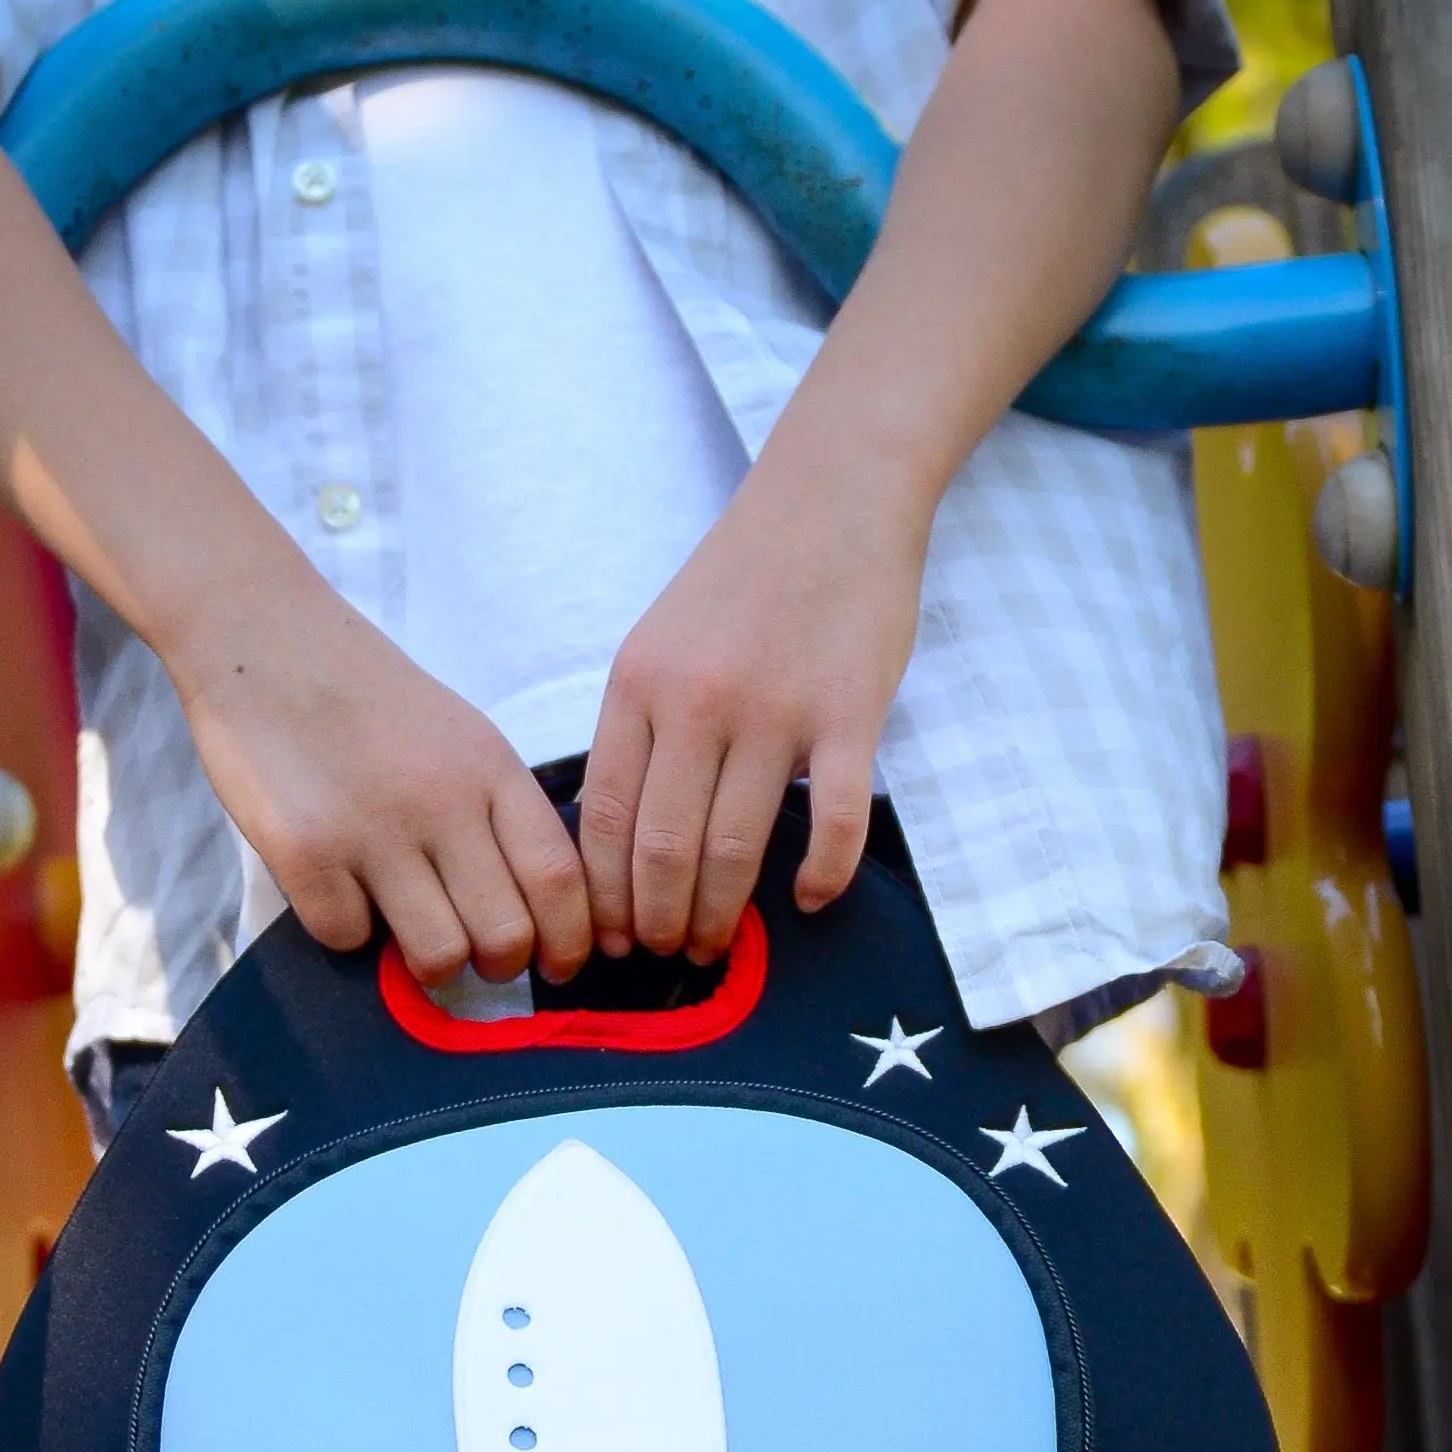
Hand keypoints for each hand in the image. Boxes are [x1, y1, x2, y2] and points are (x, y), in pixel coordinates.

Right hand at [166, 550, 590, 991]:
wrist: (259, 633)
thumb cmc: (365, 697)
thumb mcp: (458, 735)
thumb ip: (494, 812)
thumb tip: (528, 911)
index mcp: (489, 767)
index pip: (558, 877)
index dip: (568, 939)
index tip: (557, 964)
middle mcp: (441, 800)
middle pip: (506, 934)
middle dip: (498, 965)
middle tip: (475, 957)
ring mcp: (371, 828)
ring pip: (438, 955)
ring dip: (430, 964)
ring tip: (409, 932)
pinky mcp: (304, 851)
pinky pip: (348, 938)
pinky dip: (346, 928)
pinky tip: (338, 887)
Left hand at [579, 449, 927, 962]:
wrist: (832, 497)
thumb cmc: (741, 581)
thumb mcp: (658, 642)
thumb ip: (640, 728)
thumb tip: (617, 837)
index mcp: (639, 685)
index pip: (605, 817)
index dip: (603, 895)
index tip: (608, 938)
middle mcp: (698, 701)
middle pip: (664, 847)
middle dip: (656, 919)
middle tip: (665, 954)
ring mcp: (775, 709)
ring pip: (735, 847)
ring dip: (721, 912)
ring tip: (716, 944)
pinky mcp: (849, 713)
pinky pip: (835, 822)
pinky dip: (822, 876)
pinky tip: (810, 900)